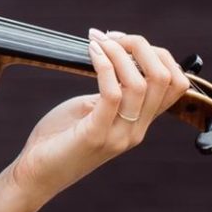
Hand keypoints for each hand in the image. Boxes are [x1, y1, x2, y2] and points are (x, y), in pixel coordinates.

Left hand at [9, 28, 190, 203]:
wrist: (35, 175)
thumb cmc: (58, 139)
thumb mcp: (91, 109)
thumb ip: (111, 91)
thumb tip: (117, 58)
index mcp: (139, 123)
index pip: (175, 84)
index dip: (158, 54)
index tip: (124, 40)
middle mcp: (136, 130)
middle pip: (164, 78)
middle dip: (141, 47)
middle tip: (111, 36)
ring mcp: (119, 135)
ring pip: (141, 83)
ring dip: (119, 52)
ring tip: (97, 40)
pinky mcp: (96, 136)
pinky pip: (111, 93)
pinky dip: (104, 65)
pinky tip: (91, 52)